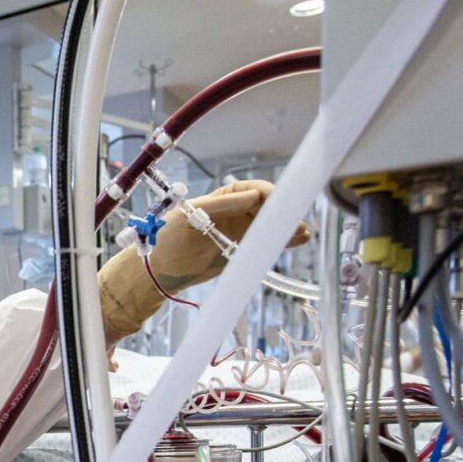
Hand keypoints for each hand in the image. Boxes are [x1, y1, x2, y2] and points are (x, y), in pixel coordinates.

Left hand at [144, 179, 309, 285]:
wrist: (160, 271)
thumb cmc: (167, 239)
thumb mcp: (189, 218)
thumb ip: (220, 207)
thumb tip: (253, 196)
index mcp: (223, 198)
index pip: (252, 190)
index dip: (268, 193)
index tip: (278, 201)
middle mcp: (236, 212)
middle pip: (267, 207)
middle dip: (282, 212)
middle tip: (296, 221)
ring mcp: (242, 231)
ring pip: (271, 225)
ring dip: (287, 227)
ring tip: (302, 233)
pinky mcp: (244, 249)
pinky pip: (267, 242)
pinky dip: (282, 241)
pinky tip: (298, 240)